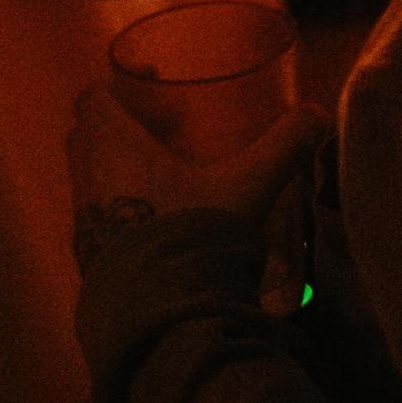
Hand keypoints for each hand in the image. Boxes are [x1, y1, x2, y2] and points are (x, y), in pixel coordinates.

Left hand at [67, 84, 325, 268]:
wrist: (162, 317)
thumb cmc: (194, 234)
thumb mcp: (248, 186)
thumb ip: (283, 146)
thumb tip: (318, 114)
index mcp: (114, 147)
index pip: (91, 99)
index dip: (116, 86)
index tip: (150, 85)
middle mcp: (88, 179)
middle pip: (85, 136)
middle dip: (117, 126)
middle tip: (164, 131)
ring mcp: (83, 224)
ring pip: (89, 179)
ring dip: (117, 171)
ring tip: (165, 178)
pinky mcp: (88, 261)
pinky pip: (94, 220)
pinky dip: (118, 210)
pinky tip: (158, 223)